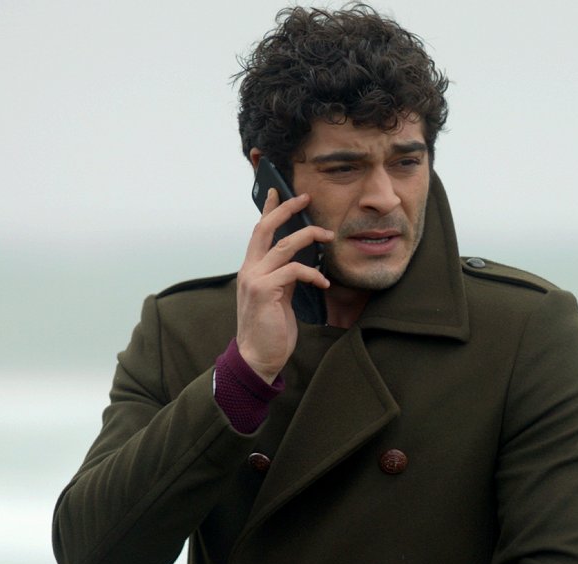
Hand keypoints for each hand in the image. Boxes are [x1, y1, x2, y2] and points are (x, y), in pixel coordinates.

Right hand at [236, 189, 332, 383]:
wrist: (257, 358)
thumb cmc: (270, 329)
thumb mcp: (278, 297)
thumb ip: (284, 277)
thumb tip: (300, 262)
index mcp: (252, 268)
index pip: (259, 232)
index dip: (268, 210)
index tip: (277, 191)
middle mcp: (249, 269)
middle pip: (265, 228)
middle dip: (286, 209)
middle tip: (305, 197)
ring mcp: (255, 279)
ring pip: (283, 246)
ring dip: (308, 237)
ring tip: (328, 236)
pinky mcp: (265, 292)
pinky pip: (293, 271)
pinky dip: (312, 273)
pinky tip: (324, 282)